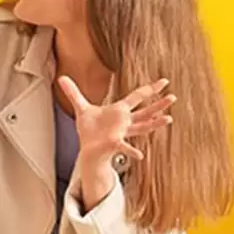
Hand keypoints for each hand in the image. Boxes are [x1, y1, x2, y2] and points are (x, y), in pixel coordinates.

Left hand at [57, 76, 175, 165]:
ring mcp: (123, 133)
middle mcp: (125, 122)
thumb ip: (73, 93)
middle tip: (173, 97)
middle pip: (146, 111)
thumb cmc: (89, 130)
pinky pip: (125, 147)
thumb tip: (61, 77)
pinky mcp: (115, 144)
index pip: (137, 97)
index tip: (164, 81)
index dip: (150, 88)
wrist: (88, 149)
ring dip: (155, 123)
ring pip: (142, 127)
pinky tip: (139, 156)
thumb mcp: (81, 108)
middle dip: (159, 104)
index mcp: (120, 111)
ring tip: (168, 119)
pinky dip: (132, 151)